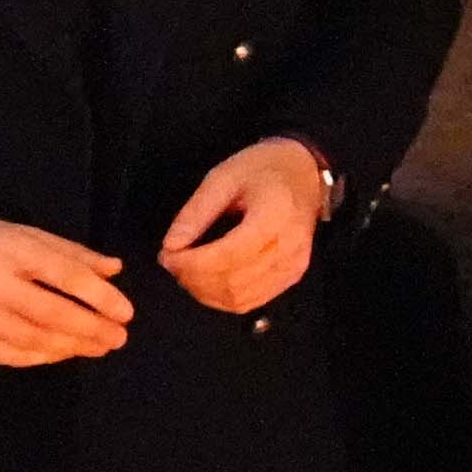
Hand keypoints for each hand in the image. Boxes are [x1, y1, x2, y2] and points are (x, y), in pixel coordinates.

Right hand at [0, 215, 134, 363]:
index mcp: (9, 249)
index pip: (64, 275)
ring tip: (97, 347)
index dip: (100, 296)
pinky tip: (61, 353)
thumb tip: (114, 269)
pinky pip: (11, 355)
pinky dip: (42, 356)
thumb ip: (67, 252)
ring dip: (72, 347)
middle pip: (52, 313)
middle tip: (118, 338)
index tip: (125, 311)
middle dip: (92, 329)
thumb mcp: (18, 233)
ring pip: (34, 339)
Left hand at [153, 136, 329, 314]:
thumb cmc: (265, 169)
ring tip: (186, 270)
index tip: (167, 254)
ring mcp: (292, 267)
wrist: (304, 174)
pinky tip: (206, 281)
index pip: (228, 255)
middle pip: (232, 282)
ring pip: (239, 298)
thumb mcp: (224, 177)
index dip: (192, 263)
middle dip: (192, 278)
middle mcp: (288, 248)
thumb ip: (196, 212)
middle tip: (171, 261)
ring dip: (204, 291)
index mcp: (274, 216)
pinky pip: (250, 302)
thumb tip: (171, 245)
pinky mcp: (290, 277)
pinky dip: (221, 298)